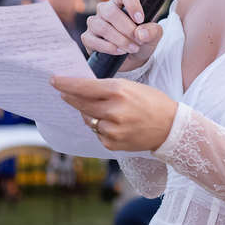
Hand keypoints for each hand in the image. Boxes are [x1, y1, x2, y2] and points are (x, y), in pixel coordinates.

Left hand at [51, 76, 177, 152]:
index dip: (66, 84)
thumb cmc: (153, 103)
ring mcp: (112, 128)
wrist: (171, 128)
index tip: (54, 80)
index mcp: (118, 90)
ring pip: (88, 119)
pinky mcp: (112, 143)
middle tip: (64, 93)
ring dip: (90, 114)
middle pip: (80, 103)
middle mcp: (113, 110)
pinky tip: (116, 125)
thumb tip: (84, 90)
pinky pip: (98, 132)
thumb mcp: (132, 87)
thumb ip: (108, 89)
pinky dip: (102, 127)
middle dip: (70, 97)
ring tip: (108, 111)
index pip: (84, 87)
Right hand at [81, 0, 163, 72]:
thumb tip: (140, 33)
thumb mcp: (154, 36)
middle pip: (112, 13)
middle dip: (128, 29)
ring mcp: (95, 22)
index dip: (132, 4)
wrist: (133, 59)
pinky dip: (109, 48)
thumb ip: (153, 31)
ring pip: (103, 27)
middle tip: (138, 40)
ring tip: (132, 48)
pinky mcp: (88, 37)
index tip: (140, 19)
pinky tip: (119, 51)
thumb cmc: (142, 41)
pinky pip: (93, 41)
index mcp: (122, 2)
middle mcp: (106, 9)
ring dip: (120, 40)